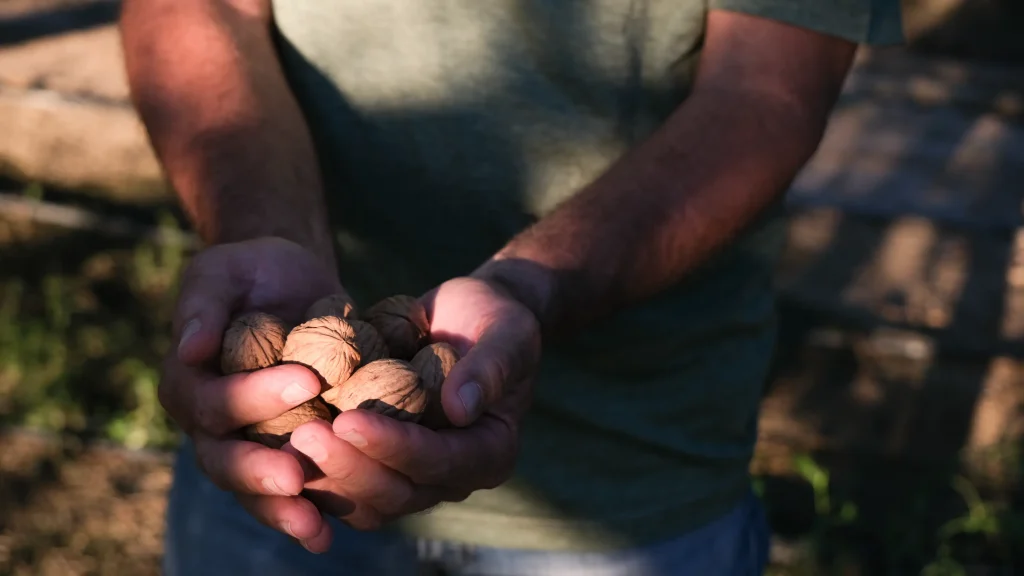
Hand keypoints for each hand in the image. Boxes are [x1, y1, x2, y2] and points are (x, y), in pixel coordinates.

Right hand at [161, 236, 343, 552]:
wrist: (290, 285)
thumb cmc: (248, 274)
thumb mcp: (222, 272)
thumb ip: (202, 304)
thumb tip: (187, 346)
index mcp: (187, 383)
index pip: (210, 401)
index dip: (252, 396)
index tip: (307, 380)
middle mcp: (210, 425)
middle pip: (224, 460)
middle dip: (258, 472)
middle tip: (294, 479)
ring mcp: (247, 445)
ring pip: (253, 489)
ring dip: (282, 511)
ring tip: (314, 528)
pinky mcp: (284, 452)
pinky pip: (292, 491)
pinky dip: (311, 511)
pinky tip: (334, 531)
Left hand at [284, 276, 540, 532]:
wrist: (469, 318)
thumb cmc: (495, 319)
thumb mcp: (507, 332)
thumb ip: (490, 368)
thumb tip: (459, 408)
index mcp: (490, 453)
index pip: (440, 462)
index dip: (394, 447)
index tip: (349, 420)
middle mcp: (452, 477)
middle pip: (397, 493)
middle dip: (349, 466)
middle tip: (304, 434)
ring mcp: (414, 476)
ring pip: (366, 500)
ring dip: (325, 475)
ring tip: (285, 439)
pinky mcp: (381, 464)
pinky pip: (344, 482)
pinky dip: (314, 469)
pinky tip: (277, 438)